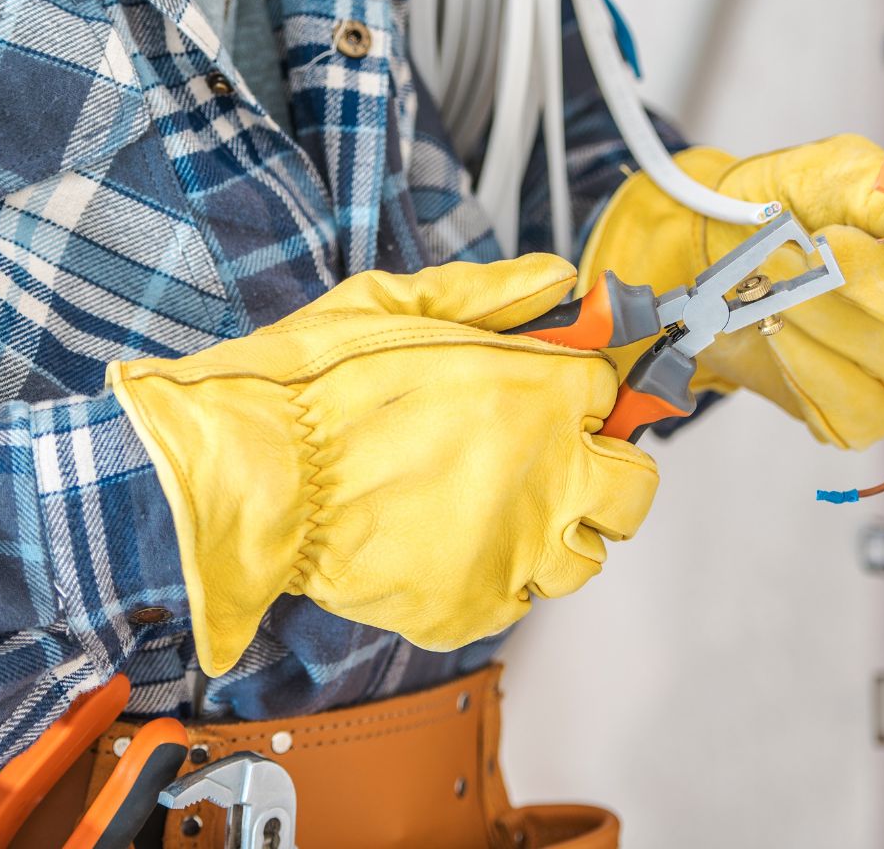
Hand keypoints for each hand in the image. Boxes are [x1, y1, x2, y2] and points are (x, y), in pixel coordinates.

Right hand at [108, 256, 657, 675]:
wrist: (250, 474)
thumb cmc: (311, 390)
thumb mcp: (397, 304)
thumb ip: (490, 292)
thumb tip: (555, 279)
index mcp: (540, 392)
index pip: (610, 393)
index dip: (581, 395)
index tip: (560, 400)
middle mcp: (547, 473)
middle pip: (632, 488)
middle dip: (604, 472)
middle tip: (555, 464)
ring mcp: (516, 547)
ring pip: (585, 556)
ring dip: (555, 533)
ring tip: (496, 512)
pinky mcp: (475, 605)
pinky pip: (520, 602)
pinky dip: (496, 580)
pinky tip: (451, 547)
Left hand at [580, 134, 883, 448]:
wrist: (715, 252)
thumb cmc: (782, 205)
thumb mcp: (829, 171)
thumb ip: (882, 184)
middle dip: (861, 283)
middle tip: (801, 250)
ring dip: (820, 317)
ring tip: (772, 282)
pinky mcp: (865, 410)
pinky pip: (857, 408)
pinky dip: (805, 366)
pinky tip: (776, 331)